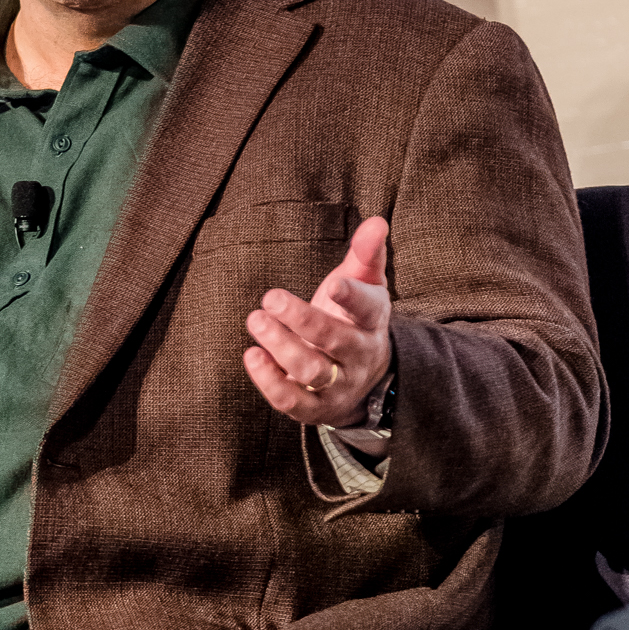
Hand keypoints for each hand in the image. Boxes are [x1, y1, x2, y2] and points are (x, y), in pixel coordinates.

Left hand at [243, 215, 391, 427]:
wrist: (361, 380)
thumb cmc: (352, 319)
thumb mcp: (364, 285)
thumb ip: (366, 254)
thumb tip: (377, 221)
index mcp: (372, 320)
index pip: (368, 308)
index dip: (352, 297)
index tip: (334, 284)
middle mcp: (359, 354)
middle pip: (335, 340)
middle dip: (302, 319)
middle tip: (270, 298)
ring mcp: (338, 385)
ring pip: (311, 371)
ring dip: (281, 346)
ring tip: (255, 320)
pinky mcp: (315, 408)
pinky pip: (292, 401)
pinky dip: (269, 380)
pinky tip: (251, 355)